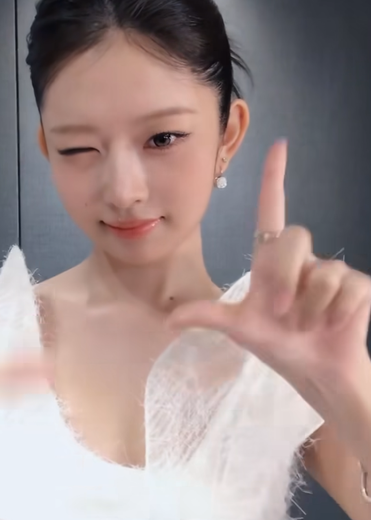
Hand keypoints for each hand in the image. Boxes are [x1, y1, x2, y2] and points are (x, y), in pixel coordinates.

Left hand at [166, 139, 370, 417]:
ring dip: (309, 308)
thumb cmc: (279, 344)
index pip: (271, 210)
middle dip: (284, 278)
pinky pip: (346, 288)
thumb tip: (167, 321)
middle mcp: (302, 259)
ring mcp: (332, 271)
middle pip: (295, 238)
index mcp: (272, 261)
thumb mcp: (240, 329)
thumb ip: (208, 317)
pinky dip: (334, 312)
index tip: (278, 146)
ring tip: (306, 326)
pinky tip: (331, 325)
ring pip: (322, 272)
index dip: (273, 178)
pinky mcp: (358, 287)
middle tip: (279, 313)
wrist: (314, 372)